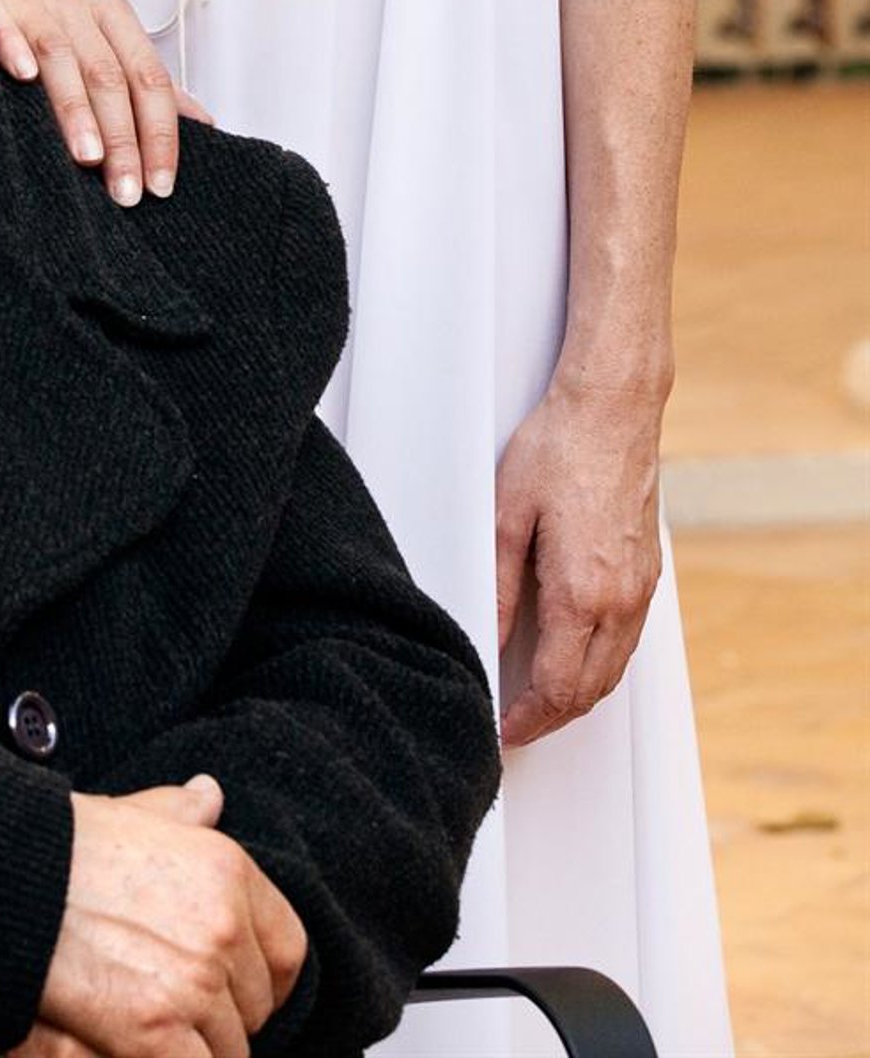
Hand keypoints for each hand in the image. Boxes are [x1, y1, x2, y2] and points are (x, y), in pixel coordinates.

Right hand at [0, 0, 202, 204]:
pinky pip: (2, 24)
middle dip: (122, 138)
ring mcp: (32, 1)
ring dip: (76, 109)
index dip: (160, 134)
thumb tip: (202, 121)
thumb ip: (142, 82)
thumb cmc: (43, 29)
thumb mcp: (99, 47)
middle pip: (108, 75)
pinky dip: (13, 47)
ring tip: (87, 158)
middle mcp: (77, 4)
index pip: (149, 78)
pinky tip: (23, 76)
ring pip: (61, 56)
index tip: (161, 185)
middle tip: (125, 191)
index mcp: (112, 15)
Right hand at [23, 776, 306, 1057]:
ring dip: (196, 1048)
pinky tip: (143, 1049)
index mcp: (228, 870)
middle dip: (223, 1016)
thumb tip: (210, 796)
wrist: (5, 880)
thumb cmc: (62, 847)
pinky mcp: (156, 1031)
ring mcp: (193, 981)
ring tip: (154, 1027)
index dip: (265, 977)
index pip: (289, 950)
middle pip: (256, 1008)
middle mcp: (223, 926)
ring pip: (230, 1051)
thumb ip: (181, 813)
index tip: (239, 989)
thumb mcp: (132, 813)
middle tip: (178, 1008)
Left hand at [495, 376, 663, 746]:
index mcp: (581, 593)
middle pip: (588, 690)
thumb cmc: (557, 449)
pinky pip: (628, 641)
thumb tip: (489, 639)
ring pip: (613, 670)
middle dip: (551, 718)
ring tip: (539, 703)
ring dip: (578, 696)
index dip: (527, 719)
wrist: (613, 408)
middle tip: (515, 727)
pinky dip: (601, 665)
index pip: (556, 686)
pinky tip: (575, 659)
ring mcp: (642, 588)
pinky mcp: (650, 573)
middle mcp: (621, 600)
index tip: (503, 730)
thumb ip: (499, 587)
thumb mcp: (506, 515)